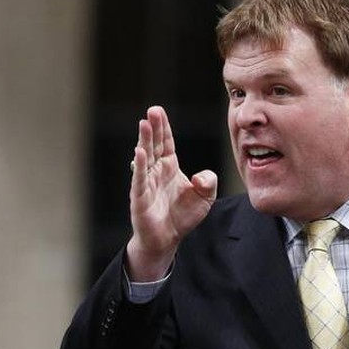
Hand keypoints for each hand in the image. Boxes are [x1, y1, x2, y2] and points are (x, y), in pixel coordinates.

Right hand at [126, 106, 216, 280]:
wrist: (168, 238)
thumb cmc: (184, 215)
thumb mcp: (206, 196)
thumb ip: (209, 181)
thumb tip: (199, 176)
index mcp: (169, 166)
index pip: (165, 142)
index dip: (163, 127)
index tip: (159, 111)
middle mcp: (156, 170)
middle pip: (154, 144)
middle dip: (153, 127)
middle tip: (152, 110)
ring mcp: (146, 182)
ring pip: (145, 157)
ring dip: (144, 140)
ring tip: (144, 123)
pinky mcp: (140, 197)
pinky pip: (139, 178)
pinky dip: (139, 165)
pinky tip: (139, 152)